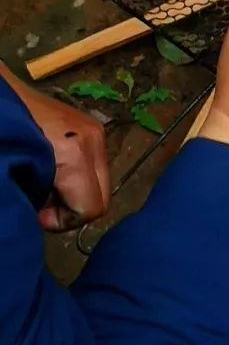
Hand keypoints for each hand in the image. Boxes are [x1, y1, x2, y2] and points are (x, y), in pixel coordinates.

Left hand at [1, 75, 109, 230]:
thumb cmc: (6, 138)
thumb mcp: (20, 178)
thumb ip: (39, 201)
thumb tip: (47, 215)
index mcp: (76, 155)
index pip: (91, 208)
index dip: (63, 220)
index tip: (38, 213)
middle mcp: (94, 141)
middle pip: (102, 197)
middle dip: (74, 209)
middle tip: (43, 204)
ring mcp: (95, 130)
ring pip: (100, 181)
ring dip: (77, 191)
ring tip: (46, 183)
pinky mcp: (91, 124)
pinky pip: (94, 164)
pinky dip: (79, 175)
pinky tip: (54, 167)